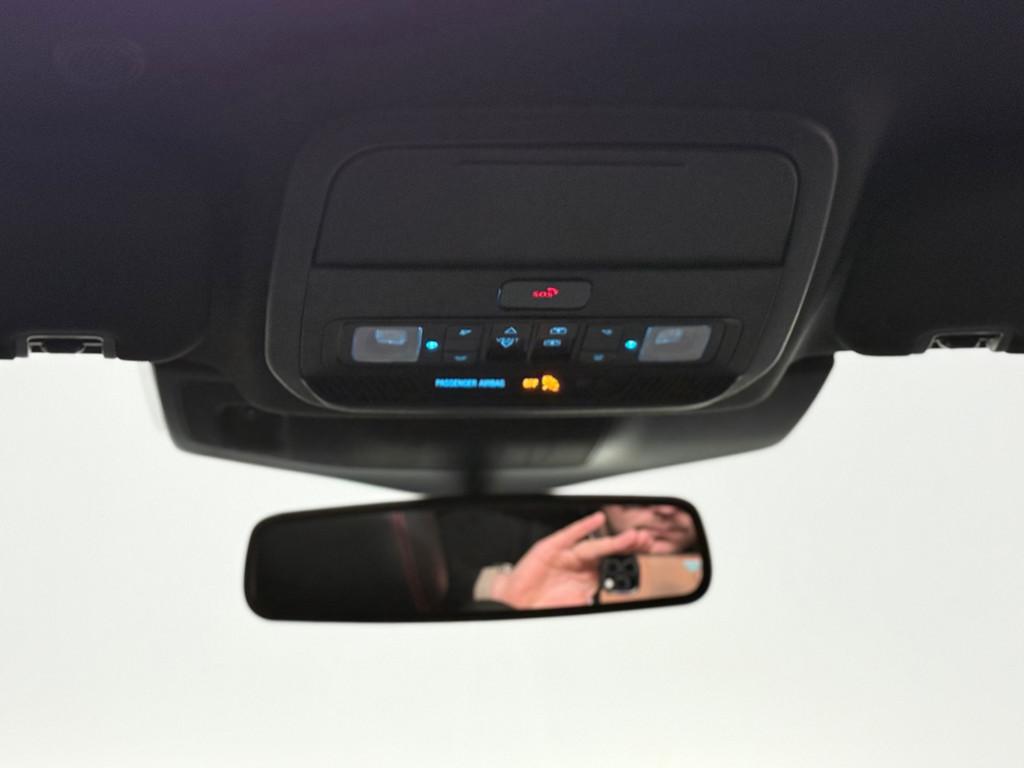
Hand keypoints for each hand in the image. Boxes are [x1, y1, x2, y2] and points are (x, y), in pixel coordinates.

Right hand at [489, 511, 652, 609]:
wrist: (518, 601)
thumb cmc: (544, 602)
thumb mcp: (575, 606)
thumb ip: (593, 601)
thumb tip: (613, 602)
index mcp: (590, 576)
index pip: (614, 563)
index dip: (630, 557)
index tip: (648, 551)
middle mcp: (581, 563)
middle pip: (609, 551)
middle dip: (628, 546)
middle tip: (645, 540)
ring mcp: (568, 554)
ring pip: (595, 545)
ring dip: (613, 541)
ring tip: (631, 536)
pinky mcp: (552, 547)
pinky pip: (570, 535)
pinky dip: (584, 527)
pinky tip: (597, 519)